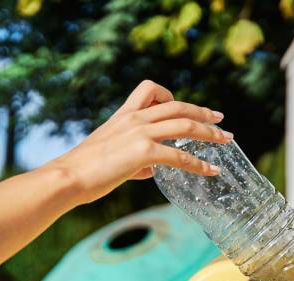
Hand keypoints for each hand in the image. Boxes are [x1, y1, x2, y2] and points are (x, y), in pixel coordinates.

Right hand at [44, 80, 232, 204]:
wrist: (67, 177)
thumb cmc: (86, 170)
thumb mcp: (112, 155)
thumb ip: (136, 159)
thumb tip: (153, 170)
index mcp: (125, 114)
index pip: (153, 90)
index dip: (176, 97)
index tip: (193, 109)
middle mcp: (135, 118)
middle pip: (179, 107)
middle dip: (204, 114)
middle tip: (221, 121)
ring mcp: (140, 132)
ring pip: (185, 125)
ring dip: (210, 133)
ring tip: (226, 140)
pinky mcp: (143, 152)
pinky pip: (180, 156)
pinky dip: (199, 164)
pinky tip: (211, 170)